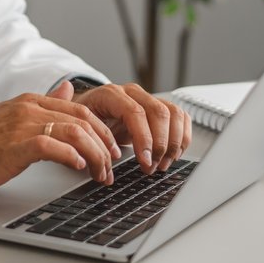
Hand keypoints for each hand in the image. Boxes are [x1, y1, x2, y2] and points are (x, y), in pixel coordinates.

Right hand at [0, 81, 120, 196]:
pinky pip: (51, 146)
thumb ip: (44, 103)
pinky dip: (71, 156)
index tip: (112, 150)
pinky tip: (79, 168)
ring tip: (101, 174)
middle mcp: (29, 108)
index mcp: (31, 101)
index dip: (102, 130)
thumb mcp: (14, 116)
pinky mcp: (13, 146)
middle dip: (104, 145)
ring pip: (73, 132)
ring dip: (94, 155)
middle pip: (83, 120)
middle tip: (112, 167)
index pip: (81, 109)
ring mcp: (21, 126)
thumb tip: (67, 88)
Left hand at [75, 82, 192, 173]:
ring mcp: (147, 98)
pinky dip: (182, 136)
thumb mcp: (82, 130)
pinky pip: (180, 116)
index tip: (146, 161)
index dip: (144, 138)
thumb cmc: (83, 122)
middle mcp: (132, 93)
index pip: (135, 112)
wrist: (86, 111)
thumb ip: (92, 144)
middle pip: (159, 112)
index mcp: (110, 95)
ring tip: (163, 163)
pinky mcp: (158, 106)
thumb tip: (105, 169)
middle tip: (154, 167)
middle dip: (161, 144)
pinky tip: (174, 153)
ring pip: (173, 113)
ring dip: (173, 142)